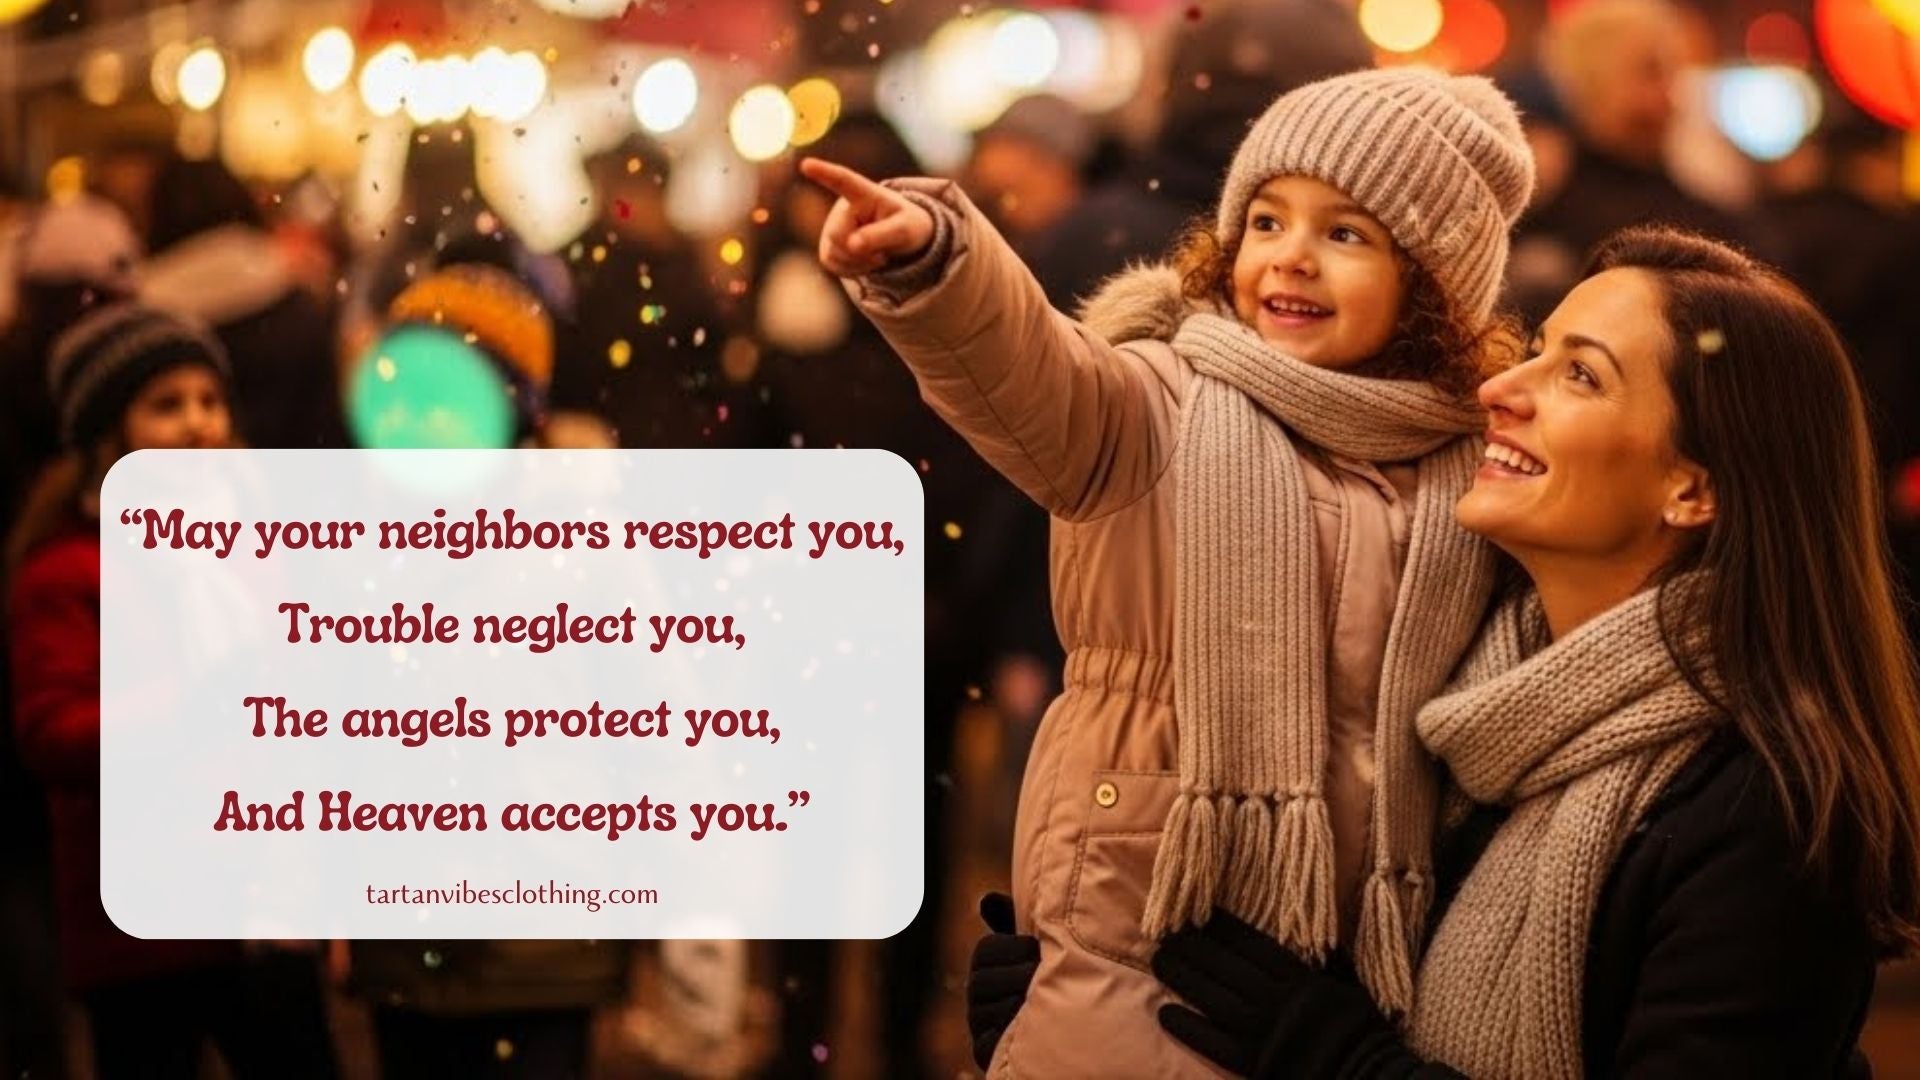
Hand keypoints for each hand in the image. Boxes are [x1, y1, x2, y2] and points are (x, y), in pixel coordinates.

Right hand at [798, 157, 934, 277]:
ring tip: (876, 253)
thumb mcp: (906, 230)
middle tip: (883, 251)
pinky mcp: (827, 246)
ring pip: (834, 253)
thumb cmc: (906, 225)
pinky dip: (852, 270)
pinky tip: (865, 260)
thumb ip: (882, 235)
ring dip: (859, 262)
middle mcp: (842, 207)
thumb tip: (852, 245)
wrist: (899, 237)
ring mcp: (831, 226)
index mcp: (865, 193)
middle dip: (860, 251)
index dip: (824, 173)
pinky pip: (832, 264)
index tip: (806, 164)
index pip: (843, 181)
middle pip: (838, 236)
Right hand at [967, 891, 1038, 1070]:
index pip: (985, 950)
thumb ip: (1014, 921)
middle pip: (981, 981)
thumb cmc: (1049, 976)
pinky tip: (1030, 1030)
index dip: (1013, 948)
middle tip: (1042, 978)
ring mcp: (979, 1023)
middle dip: (1017, 977)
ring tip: (1045, 1003)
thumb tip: (985, 898)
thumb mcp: (1034, 947)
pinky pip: (987, 1044)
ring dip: (1018, 1007)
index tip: (1037, 951)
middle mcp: (976, 994)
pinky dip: (1008, 1037)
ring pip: (987, 1012)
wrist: (1065, 1027)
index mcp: (986, 964)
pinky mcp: (985, 1053)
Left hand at [1152, 912, 1397, 1077]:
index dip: (1221, 926)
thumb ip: (1325, 956)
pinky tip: (1165, 1012)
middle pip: (1226, 966)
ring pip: (1213, 998)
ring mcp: (1264, 1033)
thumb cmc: (1362, 1030)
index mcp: (1302, 978)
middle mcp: (1278, 1001)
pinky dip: (1188, 1027)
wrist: (1369, 1078)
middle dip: (1192, 945)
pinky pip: (1213, 1042)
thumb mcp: (1349, 983)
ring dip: (1183, 977)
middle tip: (1165, 929)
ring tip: (1159, 959)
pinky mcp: (1255, 1064)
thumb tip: (1309, 926)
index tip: (1198, 910)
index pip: (1252, 944)